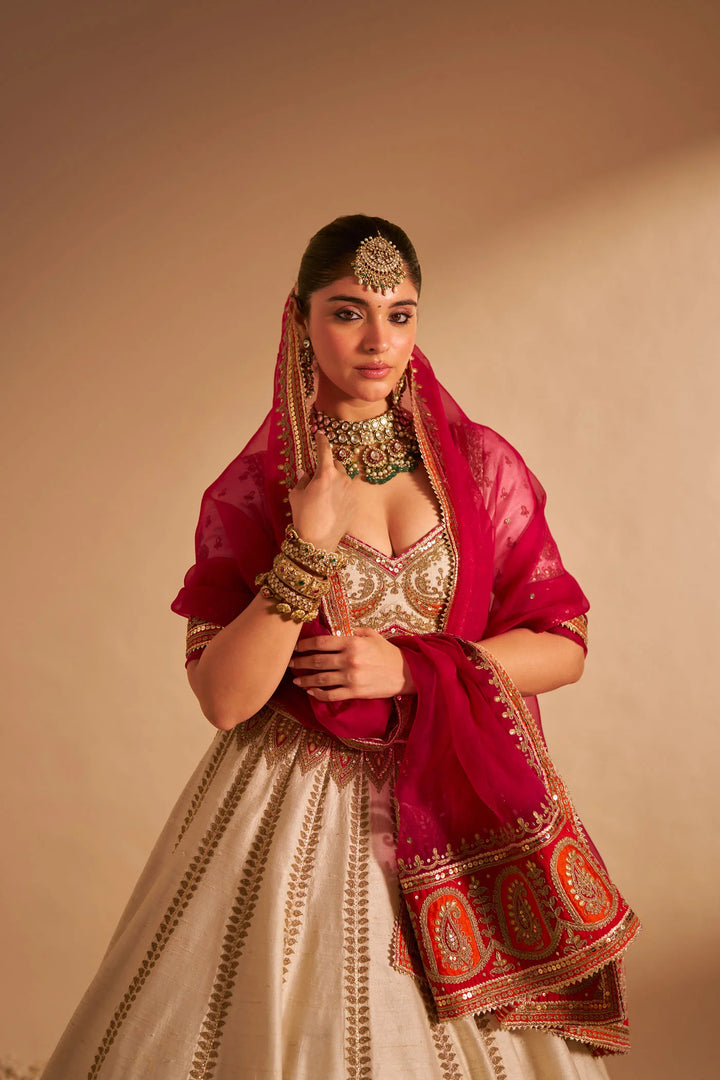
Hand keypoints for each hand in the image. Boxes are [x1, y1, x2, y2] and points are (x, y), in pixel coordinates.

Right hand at [288, 432, 356, 550]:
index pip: (325, 450)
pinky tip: (331, 505)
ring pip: (343, 478)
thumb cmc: (304, 517)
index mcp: (326, 474)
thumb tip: (304, 472)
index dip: (322, 440)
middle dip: (328, 467)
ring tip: (324, 494)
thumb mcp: (296, 495)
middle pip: (336, 464)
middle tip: (317, 477)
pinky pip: (348, 492)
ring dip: (335, 480)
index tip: (320, 434)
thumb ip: (302, 480)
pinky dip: (340, 493)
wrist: (318, 541)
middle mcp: (342, 479)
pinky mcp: (355, 503)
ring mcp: (351, 491)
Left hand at [289, 627, 415, 701]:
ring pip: (320, 679)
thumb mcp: (371, 635)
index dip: (304, 645)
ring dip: (304, 679)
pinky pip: (330, 695)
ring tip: (295, 679)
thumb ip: (352, 631)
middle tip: (290, 663)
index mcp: (352, 643)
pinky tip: (310, 691)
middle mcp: (349, 659)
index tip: (296, 647)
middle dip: (300, 662)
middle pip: (316, 661)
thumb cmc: (387, 652)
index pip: (321, 642)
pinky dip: (317, 694)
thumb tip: (334, 630)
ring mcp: (351, 677)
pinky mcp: (354, 692)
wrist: (405, 673)